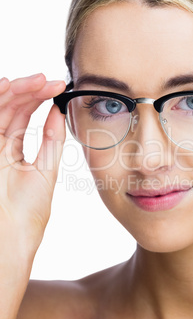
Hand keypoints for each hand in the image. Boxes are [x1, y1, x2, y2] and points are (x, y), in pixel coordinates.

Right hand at [0, 74, 65, 259]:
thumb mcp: (45, 170)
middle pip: (8, 107)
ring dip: (15, 91)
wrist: (12, 237)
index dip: (37, 99)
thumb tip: (59, 112)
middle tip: (51, 81)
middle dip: (29, 91)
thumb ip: (50, 140)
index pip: (20, 116)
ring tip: (37, 81)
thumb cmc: (27, 212)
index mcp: (10, 152)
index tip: (59, 88)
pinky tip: (8, 86)